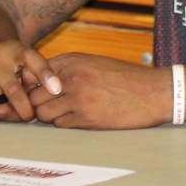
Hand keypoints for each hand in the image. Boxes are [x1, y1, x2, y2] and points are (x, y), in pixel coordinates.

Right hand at [0, 38, 61, 122]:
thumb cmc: (3, 62)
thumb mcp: (20, 56)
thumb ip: (37, 71)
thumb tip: (54, 93)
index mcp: (13, 50)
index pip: (31, 59)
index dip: (45, 74)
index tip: (57, 90)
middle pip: (15, 92)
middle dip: (27, 110)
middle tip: (32, 116)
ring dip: (12, 117)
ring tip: (17, 116)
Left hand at [28, 53, 171, 128]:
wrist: (153, 92)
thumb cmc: (124, 77)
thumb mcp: (93, 63)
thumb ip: (68, 69)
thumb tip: (43, 82)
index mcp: (72, 60)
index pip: (34, 73)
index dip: (32, 85)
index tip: (37, 93)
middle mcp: (71, 77)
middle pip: (33, 94)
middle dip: (36, 103)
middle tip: (46, 108)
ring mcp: (78, 98)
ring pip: (43, 112)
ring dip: (49, 116)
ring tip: (62, 114)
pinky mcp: (87, 119)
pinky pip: (60, 125)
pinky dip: (64, 124)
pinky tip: (78, 119)